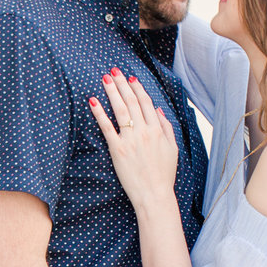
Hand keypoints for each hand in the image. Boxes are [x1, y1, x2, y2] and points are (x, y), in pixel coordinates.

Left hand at [90, 72, 178, 214]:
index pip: (146, 103)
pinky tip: (93, 101)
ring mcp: (130, 140)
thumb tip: (158, 110)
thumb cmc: (164, 175)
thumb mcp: (172, 149)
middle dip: (122, 84)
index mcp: (157, 130)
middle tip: (114, 71)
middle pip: (132, 102)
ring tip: (105, 79)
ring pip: (120, 110)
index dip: (138, 89)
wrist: (154, 194)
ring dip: (112, 92)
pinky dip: (100, 112)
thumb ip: (166, 128)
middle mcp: (144, 131)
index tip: (131, 79)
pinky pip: (107, 127)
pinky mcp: (117, 149)